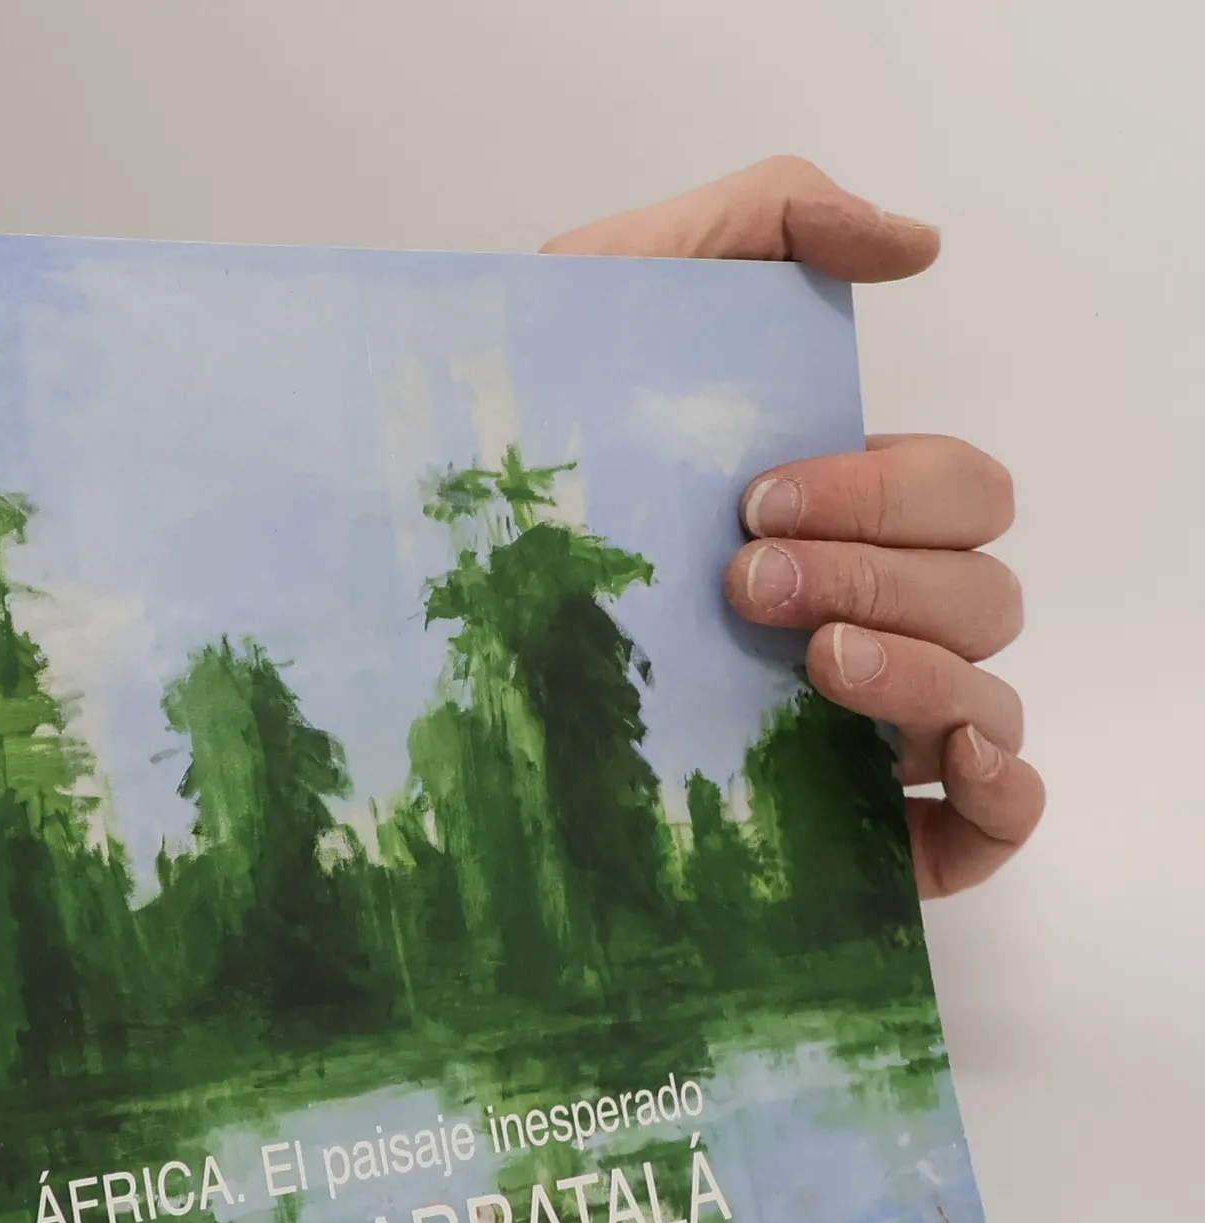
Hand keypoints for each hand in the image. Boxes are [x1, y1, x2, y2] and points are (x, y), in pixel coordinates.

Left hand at [542, 157, 1042, 898]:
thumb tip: (913, 247)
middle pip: (980, 593)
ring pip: (984, 699)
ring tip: (813, 661)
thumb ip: (760, 220)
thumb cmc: (508, 449)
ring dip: (923, 669)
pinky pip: (989, 824)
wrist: (390, 589)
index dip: (885, 496)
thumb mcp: (616, 293)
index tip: (749, 501)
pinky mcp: (842, 829)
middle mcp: (862, 616)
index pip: (956, 496)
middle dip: (882, 574)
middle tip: (742, 580)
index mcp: (836, 514)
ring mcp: (855, 726)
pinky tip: (946, 768)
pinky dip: (1003, 793)